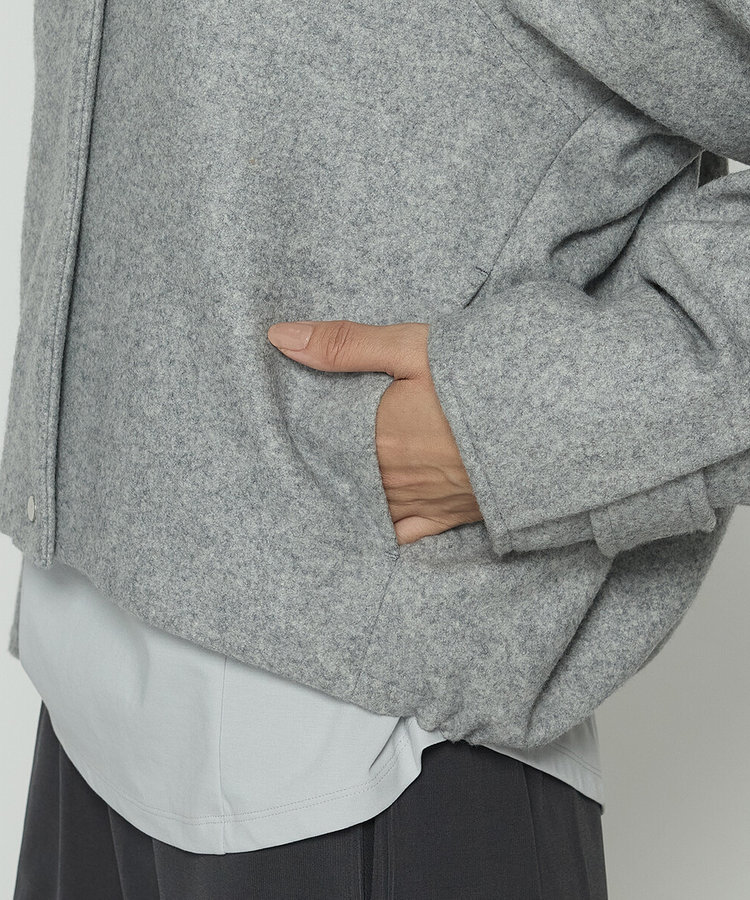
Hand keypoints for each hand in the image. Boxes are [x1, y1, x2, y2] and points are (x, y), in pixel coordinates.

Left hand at [267, 319, 482, 544]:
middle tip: (309, 451)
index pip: (321, 442)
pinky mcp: (448, 518)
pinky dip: (379, 531)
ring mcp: (419, 503)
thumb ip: (346, 345)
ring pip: (364, 507)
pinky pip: (401, 536)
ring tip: (330, 482)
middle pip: (342, 475)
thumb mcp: (413, 349)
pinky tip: (364, 524)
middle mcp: (391, 479)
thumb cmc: (481, 382)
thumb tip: (280, 337)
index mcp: (377, 438)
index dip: (305, 433)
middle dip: (325, 463)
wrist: (555, 422)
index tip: (293, 425)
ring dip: (347, 495)